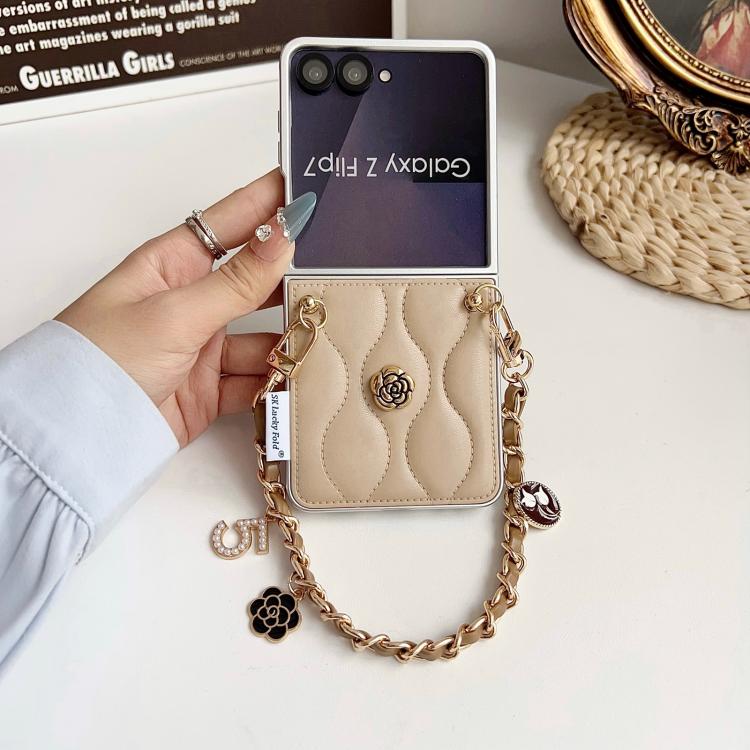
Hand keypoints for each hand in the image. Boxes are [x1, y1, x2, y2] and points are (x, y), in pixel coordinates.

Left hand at [57, 169, 310, 446]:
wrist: (79, 435)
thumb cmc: (104, 359)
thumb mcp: (175, 313)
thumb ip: (236, 281)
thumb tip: (285, 236)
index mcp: (172, 265)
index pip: (230, 221)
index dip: (268, 202)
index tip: (308, 186)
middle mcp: (190, 301)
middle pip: (254, 281)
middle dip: (292, 278)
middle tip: (338, 267)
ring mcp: (202, 347)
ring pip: (262, 335)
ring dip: (290, 337)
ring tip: (326, 330)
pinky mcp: (210, 389)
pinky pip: (255, 379)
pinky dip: (276, 380)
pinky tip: (302, 375)